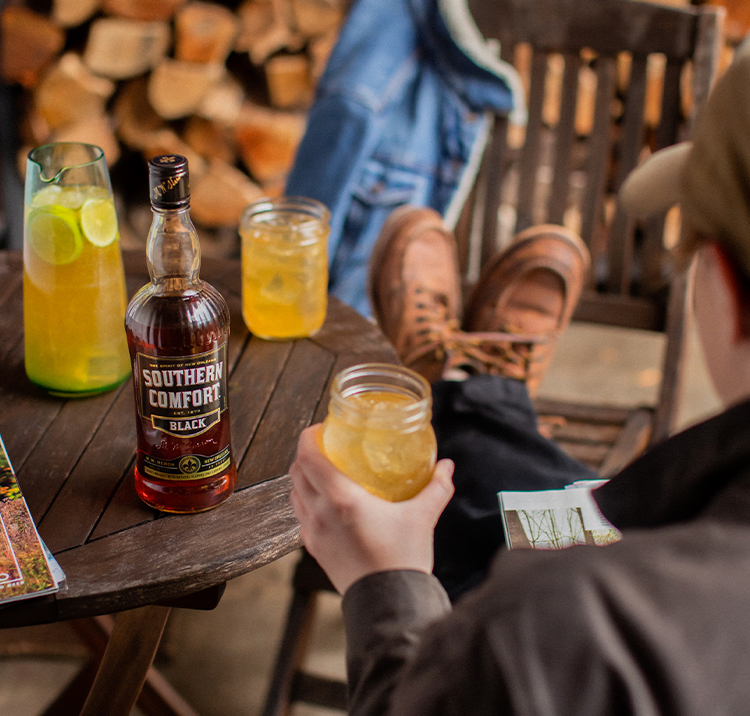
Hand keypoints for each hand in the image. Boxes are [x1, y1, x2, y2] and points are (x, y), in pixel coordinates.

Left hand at [289, 424, 454, 594]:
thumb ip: (435, 487)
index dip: (308, 436)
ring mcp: (313, 533)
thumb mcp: (422, 517)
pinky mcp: (314, 549)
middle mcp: (319, 513)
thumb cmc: (401, 561)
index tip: (321, 428)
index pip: (308, 456)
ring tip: (325, 471)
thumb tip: (446, 466)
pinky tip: (328, 504)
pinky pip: (301, 516)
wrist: (388, 604)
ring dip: (304, 478)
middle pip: (297, 472)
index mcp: (341, 499)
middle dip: (306, 453)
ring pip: (295, 494)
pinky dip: (307, 502)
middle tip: (325, 445)